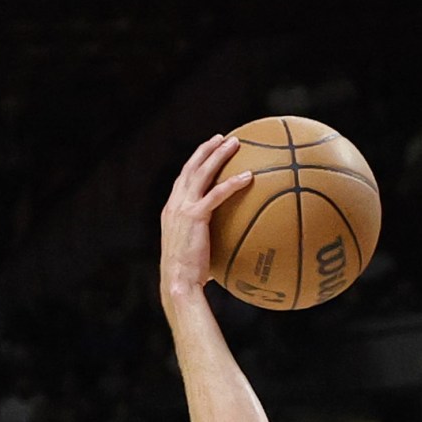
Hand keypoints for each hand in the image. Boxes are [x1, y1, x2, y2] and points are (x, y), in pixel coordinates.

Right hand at [159, 135, 252, 309]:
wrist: (178, 282)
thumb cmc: (188, 277)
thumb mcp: (195, 254)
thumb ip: (206, 244)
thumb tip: (229, 251)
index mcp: (173, 209)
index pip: (184, 179)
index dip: (196, 163)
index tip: (208, 151)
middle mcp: (175, 203)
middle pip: (191, 167)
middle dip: (206, 149)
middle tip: (222, 138)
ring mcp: (183, 207)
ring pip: (202, 172)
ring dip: (218, 155)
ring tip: (234, 143)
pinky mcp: (195, 216)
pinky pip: (217, 194)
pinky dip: (232, 183)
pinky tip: (248, 176)